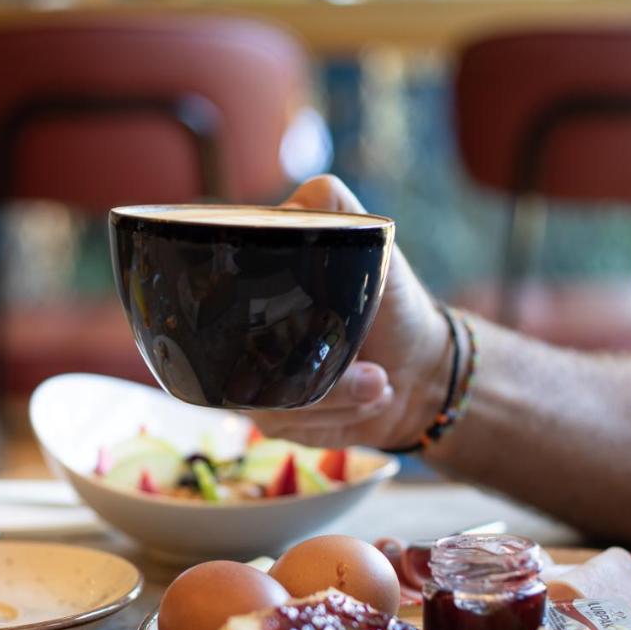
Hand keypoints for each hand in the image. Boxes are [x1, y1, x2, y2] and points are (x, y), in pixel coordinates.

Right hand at [250, 175, 449, 449]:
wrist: (420, 369)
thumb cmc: (389, 303)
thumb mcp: (369, 242)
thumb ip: (332, 205)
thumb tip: (293, 204)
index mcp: (247, 290)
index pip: (210, 300)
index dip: (248, 315)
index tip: (306, 320)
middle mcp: (237, 336)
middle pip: (238, 361)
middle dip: (313, 373)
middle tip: (373, 373)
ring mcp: (251, 381)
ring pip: (267, 401)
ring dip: (337, 397)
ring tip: (380, 383)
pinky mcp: (272, 421)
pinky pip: (288, 425)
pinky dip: (339, 416)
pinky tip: (371, 398)